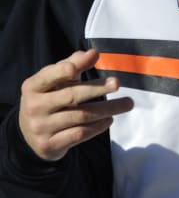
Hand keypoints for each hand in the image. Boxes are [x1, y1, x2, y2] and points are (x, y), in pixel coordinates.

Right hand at [18, 48, 133, 161]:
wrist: (30, 135)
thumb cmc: (49, 99)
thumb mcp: (56, 81)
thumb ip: (74, 64)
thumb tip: (93, 53)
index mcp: (32, 87)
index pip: (47, 77)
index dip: (60, 72)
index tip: (74, 69)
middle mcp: (33, 107)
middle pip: (71, 96)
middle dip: (97, 89)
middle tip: (117, 83)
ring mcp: (40, 127)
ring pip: (80, 116)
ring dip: (107, 109)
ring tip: (127, 104)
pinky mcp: (49, 144)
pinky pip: (79, 134)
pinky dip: (97, 126)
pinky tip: (110, 119)